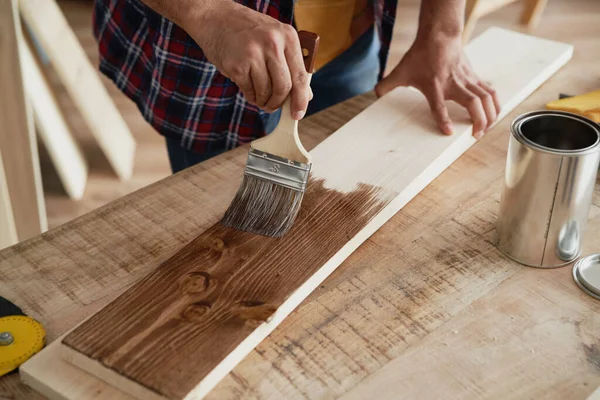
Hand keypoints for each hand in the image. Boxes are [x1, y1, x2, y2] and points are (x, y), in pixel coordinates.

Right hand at [183, 1, 309, 118]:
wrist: (215, 18)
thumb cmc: (249, 31)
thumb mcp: (275, 39)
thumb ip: (291, 65)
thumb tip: (306, 95)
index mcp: (288, 36)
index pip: (300, 75)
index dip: (301, 99)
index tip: (298, 114)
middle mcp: (272, 43)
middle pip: (283, 87)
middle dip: (278, 102)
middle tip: (273, 107)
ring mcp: (253, 53)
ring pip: (266, 92)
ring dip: (263, 100)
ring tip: (259, 96)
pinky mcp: (236, 65)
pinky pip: (249, 91)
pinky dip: (250, 96)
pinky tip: (248, 88)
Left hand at [375, 35, 500, 138]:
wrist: (439, 35)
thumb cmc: (421, 55)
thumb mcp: (401, 71)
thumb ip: (387, 85)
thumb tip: (375, 94)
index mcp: (435, 86)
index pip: (439, 106)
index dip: (444, 120)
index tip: (449, 133)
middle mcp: (454, 84)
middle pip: (473, 103)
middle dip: (479, 121)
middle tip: (476, 135)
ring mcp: (467, 80)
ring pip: (486, 97)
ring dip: (491, 114)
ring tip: (487, 128)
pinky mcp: (475, 77)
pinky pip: (490, 91)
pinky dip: (495, 103)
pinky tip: (495, 114)